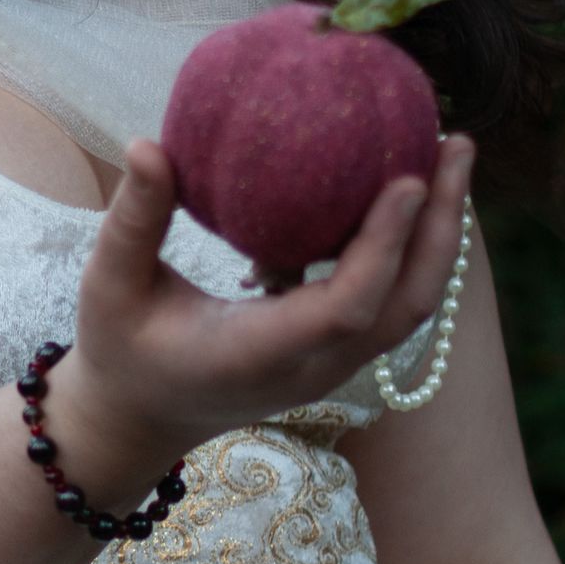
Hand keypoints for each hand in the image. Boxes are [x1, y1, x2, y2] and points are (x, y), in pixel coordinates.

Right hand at [66, 133, 476, 458]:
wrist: (138, 419)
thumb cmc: (120, 350)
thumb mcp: (108, 285)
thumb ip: (132, 220)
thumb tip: (149, 144)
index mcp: (261, 355)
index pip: (346, 309)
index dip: (383, 246)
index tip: (407, 178)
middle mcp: (313, 367)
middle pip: (406, 307)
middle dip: (441, 228)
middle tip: (456, 145)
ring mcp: (330, 365)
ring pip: (408, 306)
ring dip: (435, 235)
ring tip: (447, 158)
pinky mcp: (331, 351)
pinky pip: (387, 298)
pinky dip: (407, 246)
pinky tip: (400, 187)